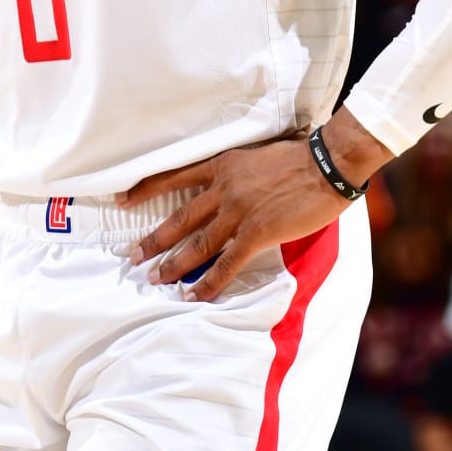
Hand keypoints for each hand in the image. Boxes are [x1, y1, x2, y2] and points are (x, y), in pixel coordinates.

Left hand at [122, 114, 391, 302]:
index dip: (145, 190)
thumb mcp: (260, 155)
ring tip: (155, 279)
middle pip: (179, 219)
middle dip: (153, 240)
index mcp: (222, 165)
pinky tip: (193, 295)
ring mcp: (238, 212)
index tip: (122, 200)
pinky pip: (226, 264)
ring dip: (173, 265)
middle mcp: (223, 189)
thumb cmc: (303, 157)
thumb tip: (235, 186)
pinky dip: (208, 282)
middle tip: (132, 257)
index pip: (174, 177)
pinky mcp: (256, 233)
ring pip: (196, 244)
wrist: (329, 163)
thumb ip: (240, 172)